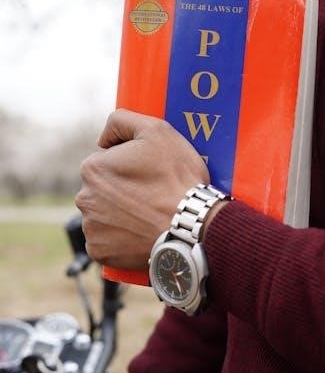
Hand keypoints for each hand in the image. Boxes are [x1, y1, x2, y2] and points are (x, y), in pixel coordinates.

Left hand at [76, 109, 209, 269]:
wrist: (192, 224)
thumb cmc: (176, 177)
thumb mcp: (156, 129)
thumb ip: (121, 120)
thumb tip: (103, 139)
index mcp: (93, 168)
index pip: (107, 161)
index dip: (130, 164)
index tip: (149, 172)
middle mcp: (84, 198)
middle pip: (103, 189)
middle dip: (123, 189)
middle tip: (152, 193)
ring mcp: (91, 228)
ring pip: (104, 214)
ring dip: (121, 213)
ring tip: (149, 213)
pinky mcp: (100, 253)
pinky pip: (108, 241)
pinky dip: (121, 238)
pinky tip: (142, 231)